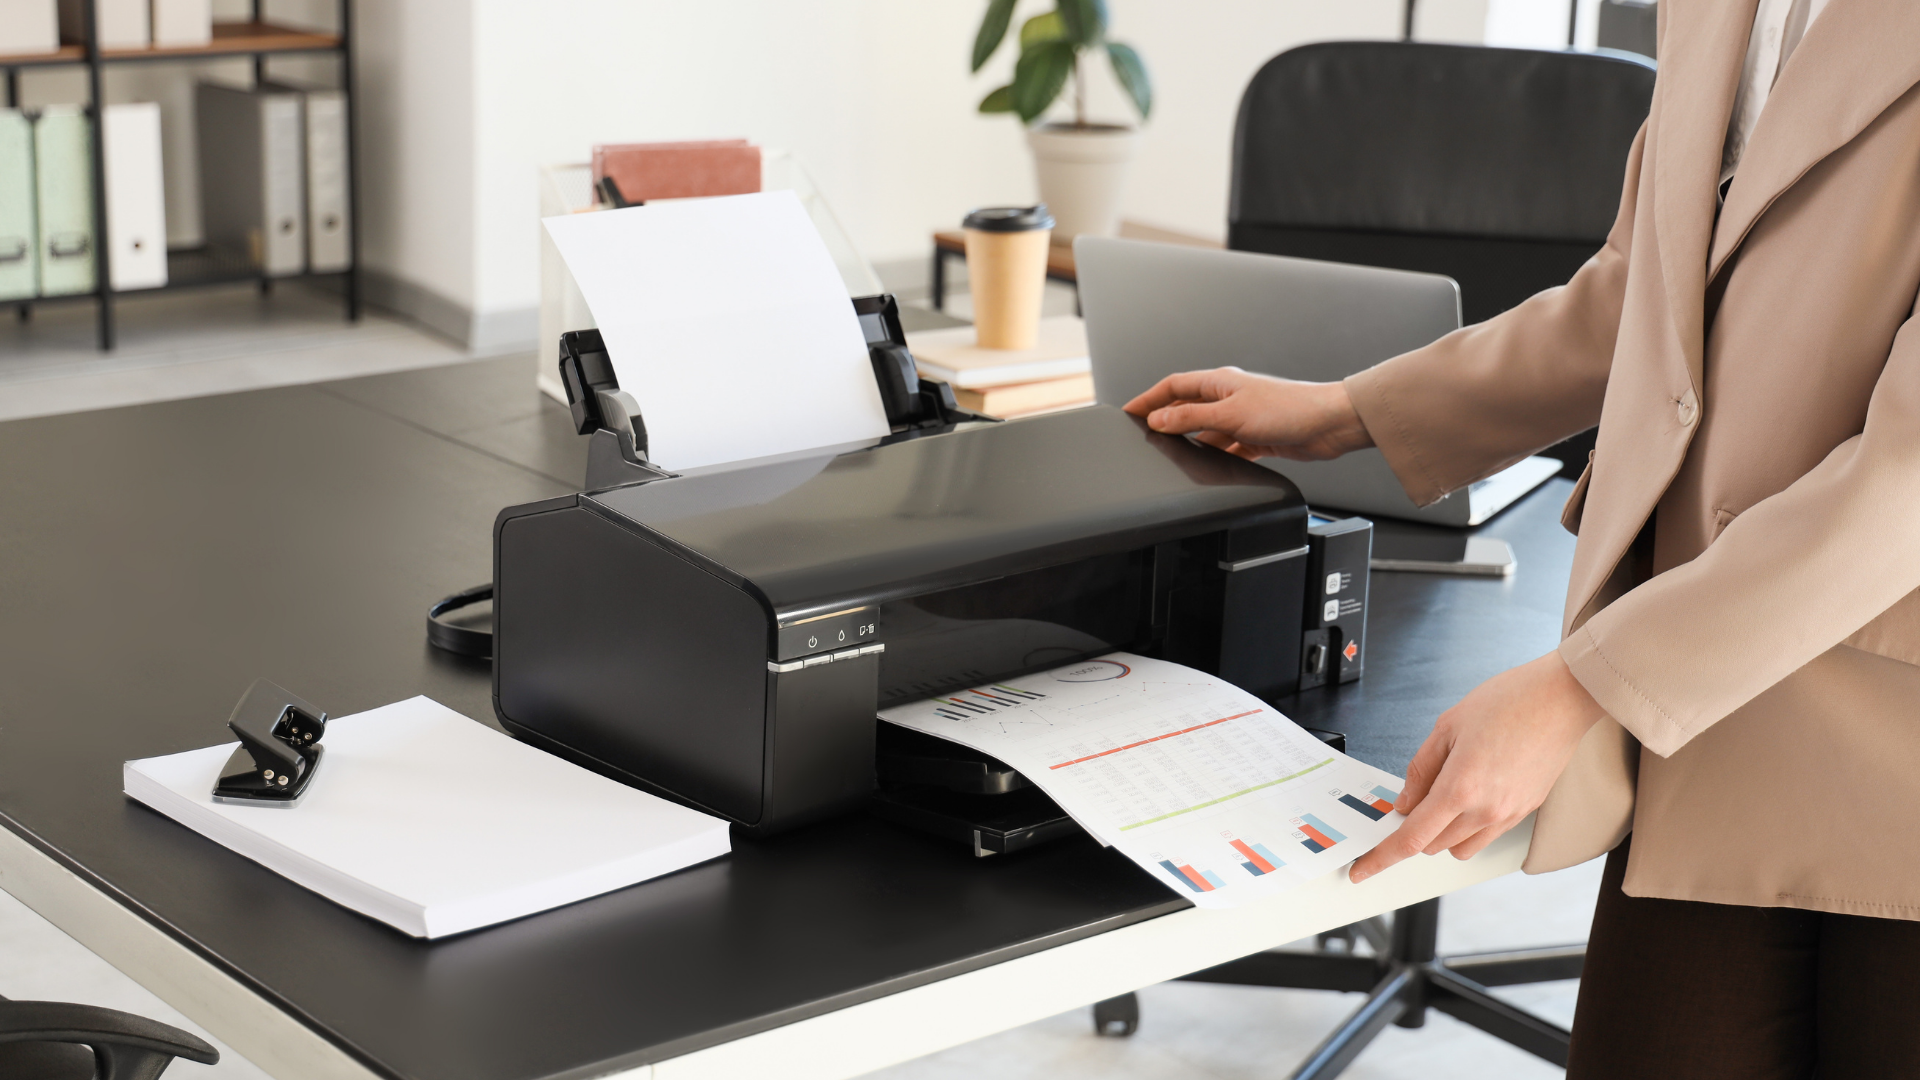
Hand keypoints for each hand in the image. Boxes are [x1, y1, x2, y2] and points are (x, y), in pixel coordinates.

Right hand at [1123, 367, 1373, 461]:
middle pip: (1187, 407)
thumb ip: (1191, 417)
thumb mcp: (1230, 415)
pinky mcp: (1256, 437)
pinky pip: (1226, 447)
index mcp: (1220, 383)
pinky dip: (1215, 455)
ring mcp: (1243, 417)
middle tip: (1143, 433)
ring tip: (1171, 452)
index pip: (1173, 386)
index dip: (1149, 398)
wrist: (1329, 425)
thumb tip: (1159, 418)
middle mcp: (1230, 397)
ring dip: (1191, 439)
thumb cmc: (1289, 409)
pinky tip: (1209, 465)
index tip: (1129, 411)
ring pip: (1206, 429)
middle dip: (1165, 419)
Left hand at [1347, 651, 1606, 883]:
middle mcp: (1486, 810)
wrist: (1562, 698)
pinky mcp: (1526, 811)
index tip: (1363, 869)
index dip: (1382, 857)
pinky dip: (1469, 826)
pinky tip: (1471, 792)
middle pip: (1433, 846)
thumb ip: (1420, 770)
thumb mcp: (1447, 726)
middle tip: (1411, 800)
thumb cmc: (1510, 701)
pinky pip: (1487, 835)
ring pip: (1460, 847)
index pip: (1412, 838)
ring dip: (1443, 832)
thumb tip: (1405, 802)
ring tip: (1446, 791)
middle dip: (1414, 830)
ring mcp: (1509, 814)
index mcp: (1460, 788)